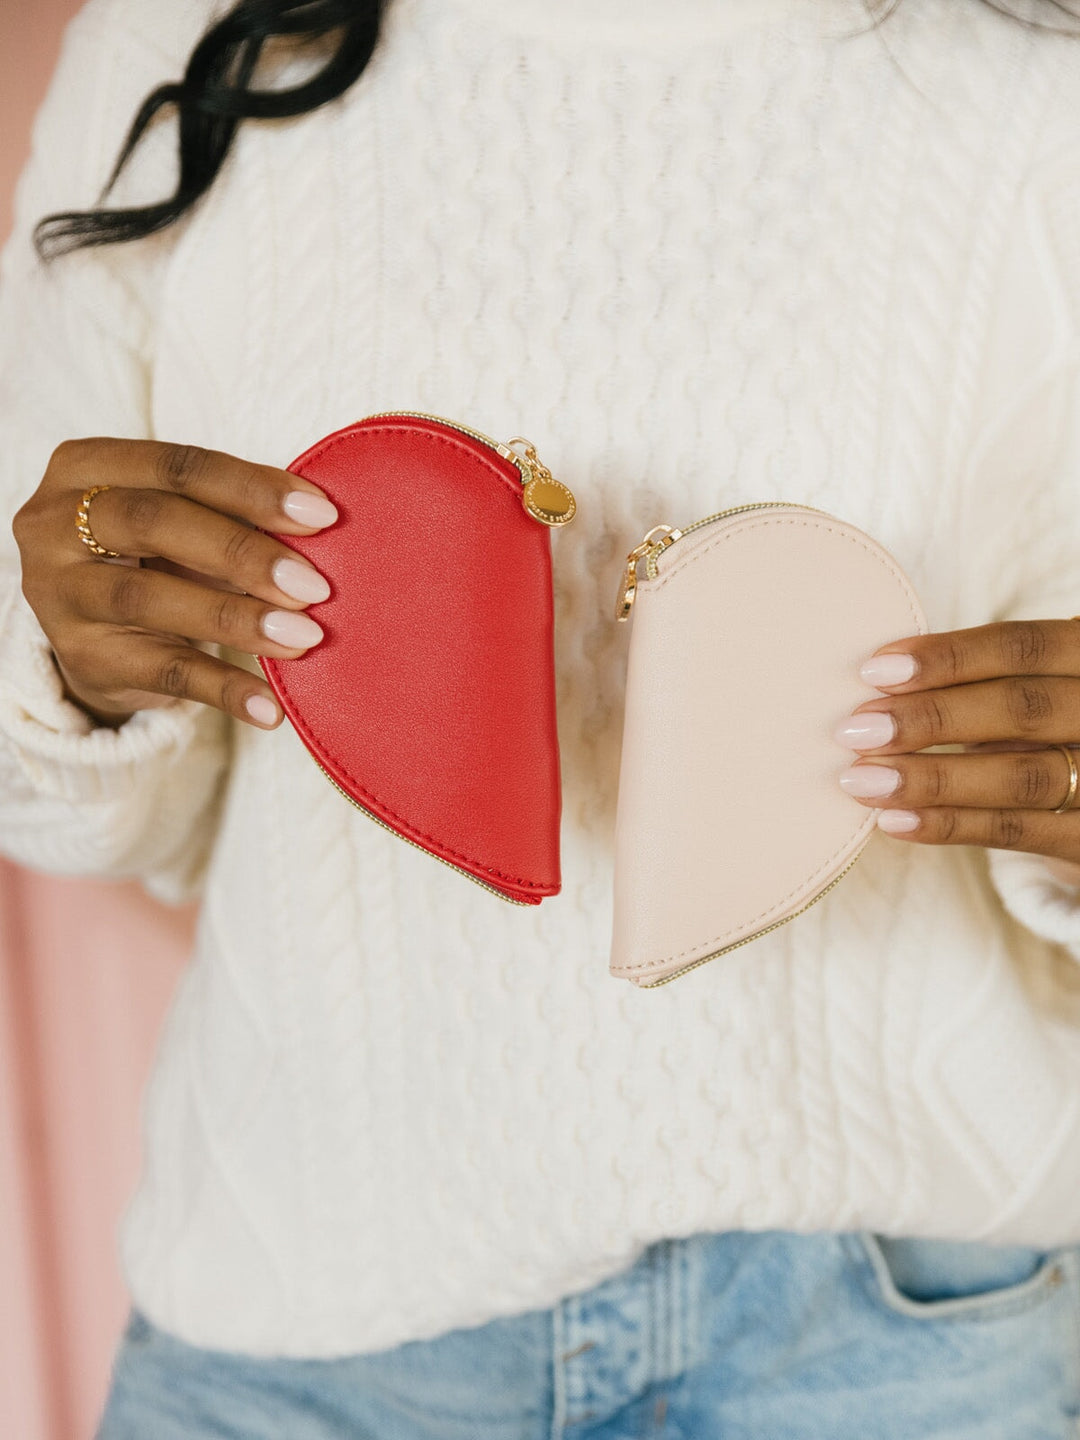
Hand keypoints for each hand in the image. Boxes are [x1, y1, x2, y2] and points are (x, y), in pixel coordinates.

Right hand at [12, 438, 338, 729]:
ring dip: (237, 619)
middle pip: (155, 522)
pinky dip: (223, 690)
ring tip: (303, 637)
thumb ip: (233, 512)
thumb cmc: (154, 555)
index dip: (252, 488)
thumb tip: (318, 523)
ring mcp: (60, 594)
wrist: (99, 633)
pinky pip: (163, 673)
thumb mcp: (180, 520)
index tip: (323, 515)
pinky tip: (269, 707)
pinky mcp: (83, 658)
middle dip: (244, 553)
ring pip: (151, 598)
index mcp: (85, 466)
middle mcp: (54, 523)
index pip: (176, 466)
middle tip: (314, 585)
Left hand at [833, 619, 1079, 879]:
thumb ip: (979, 682)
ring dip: (931, 778)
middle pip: (1023, 709)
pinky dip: (951, 825)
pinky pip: (1018, 831)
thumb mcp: (1032, 687)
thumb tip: (877, 687)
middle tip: (855, 729)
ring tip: (861, 780)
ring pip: (1022, 775)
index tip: (874, 669)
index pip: (1023, 648)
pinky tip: (894, 820)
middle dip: (931, 718)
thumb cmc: (1047, 727)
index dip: (948, 657)